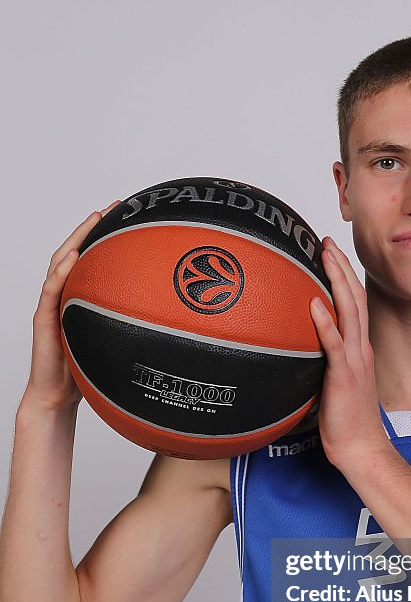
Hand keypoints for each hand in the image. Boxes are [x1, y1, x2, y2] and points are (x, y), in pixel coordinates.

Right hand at [23, 201, 120, 413]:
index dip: (108, 235)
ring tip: (92, 220)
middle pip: (76, 250)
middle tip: (114, 206)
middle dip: (93, 226)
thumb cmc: (88, 371)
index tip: (130, 214)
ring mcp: (52, 304)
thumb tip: (177, 323)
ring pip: (60, 262)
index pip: (93, 258)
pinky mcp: (43, 318)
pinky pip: (50, 290)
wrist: (57, 396)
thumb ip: (136, 328)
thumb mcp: (119, 344)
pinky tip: (72, 258)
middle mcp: (66, 294)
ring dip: (76, 238)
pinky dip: (60, 271)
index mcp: (82, 296)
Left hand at [309, 236, 387, 471]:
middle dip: (341, 267)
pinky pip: (335, 346)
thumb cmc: (346, 423)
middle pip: (354, 299)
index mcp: (358, 350)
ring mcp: (354, 362)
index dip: (344, 277)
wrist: (362, 449)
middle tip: (325, 241)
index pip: (354, 305)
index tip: (330, 253)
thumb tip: (298, 353)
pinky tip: (313, 304)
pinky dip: (325, 323)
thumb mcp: (333, 385)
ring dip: (336, 282)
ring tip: (324, 256)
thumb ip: (322, 364)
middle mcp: (360, 349)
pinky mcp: (344, 378)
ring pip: (349, 313)